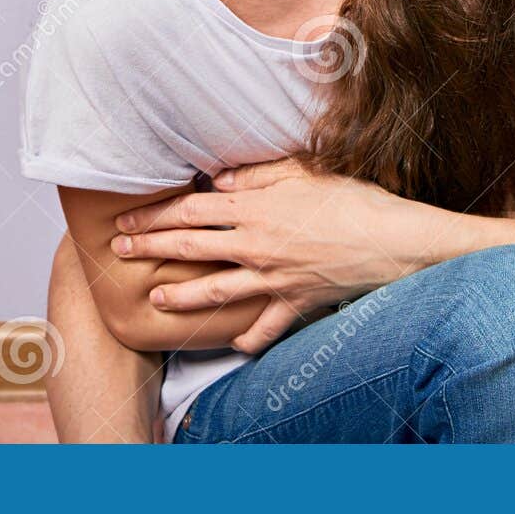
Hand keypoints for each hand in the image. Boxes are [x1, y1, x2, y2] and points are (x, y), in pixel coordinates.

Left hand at [110, 158, 453, 352]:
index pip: (190, 211)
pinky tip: (235, 342)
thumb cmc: (354, 198)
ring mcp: (274, 279)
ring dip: (183, 296)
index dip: (154, 215)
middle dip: (151, 249)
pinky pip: (267, 327)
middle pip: (191, 248)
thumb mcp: (304, 172)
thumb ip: (256, 176)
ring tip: (159, 298)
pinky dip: (249, 337)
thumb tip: (215, 182)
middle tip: (121, 251)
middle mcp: (257, 246)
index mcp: (256, 209)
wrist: (393, 240)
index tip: (126, 219)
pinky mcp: (296, 302)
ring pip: (216, 291)